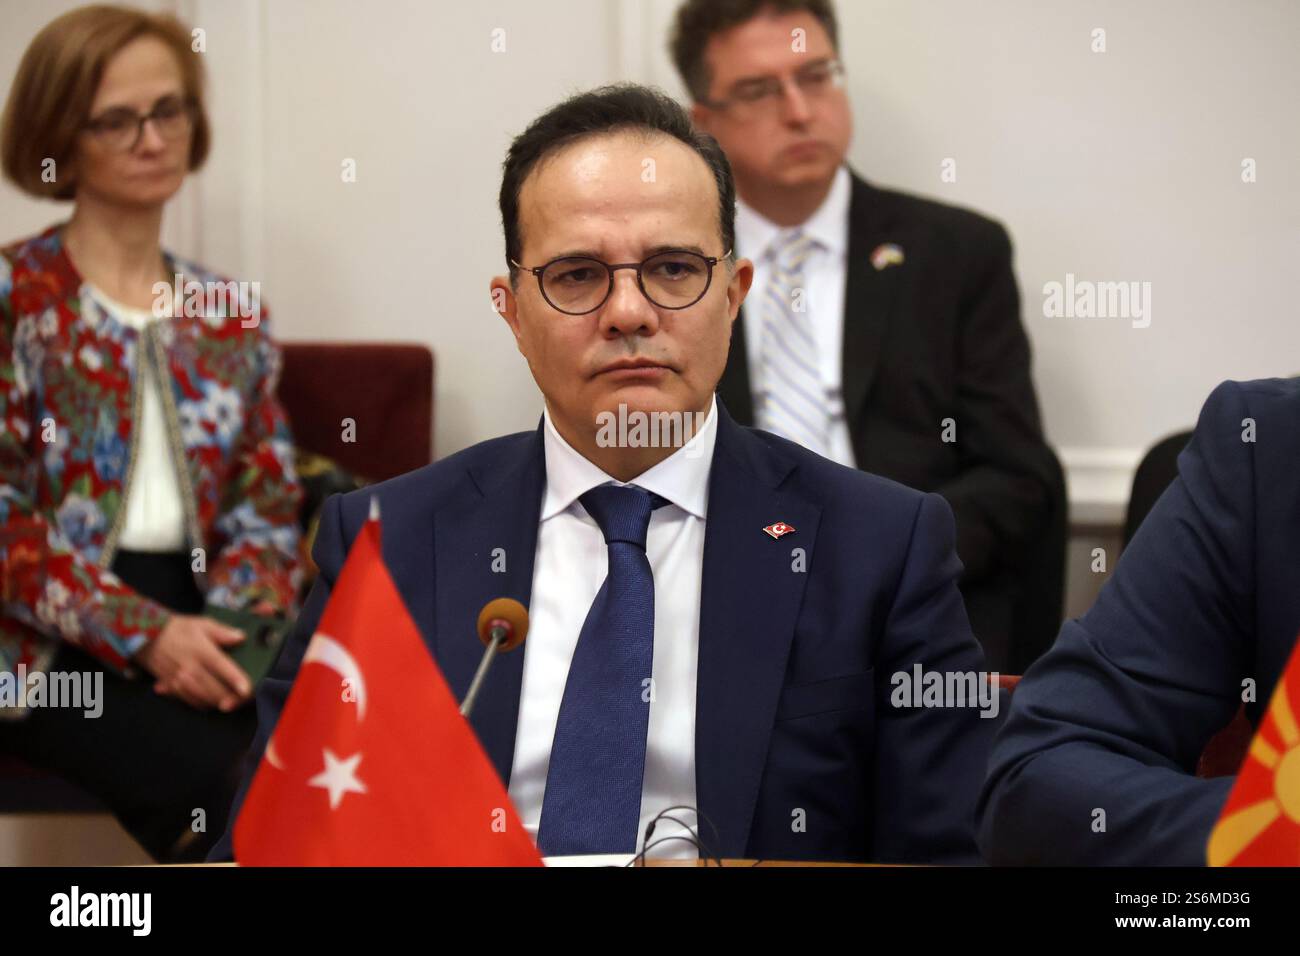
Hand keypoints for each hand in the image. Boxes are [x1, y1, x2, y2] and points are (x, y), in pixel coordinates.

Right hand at [135, 615, 252, 711]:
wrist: (147, 637)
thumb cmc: (179, 629)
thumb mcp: (203, 624)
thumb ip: (223, 632)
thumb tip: (241, 637)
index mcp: (201, 651)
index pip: (222, 667)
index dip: (236, 680)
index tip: (247, 689)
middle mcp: (190, 668)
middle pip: (214, 689)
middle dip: (230, 697)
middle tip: (242, 699)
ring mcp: (179, 680)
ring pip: (202, 698)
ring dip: (217, 702)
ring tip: (229, 702)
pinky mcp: (171, 687)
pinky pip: (189, 701)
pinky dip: (202, 704)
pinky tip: (210, 702)